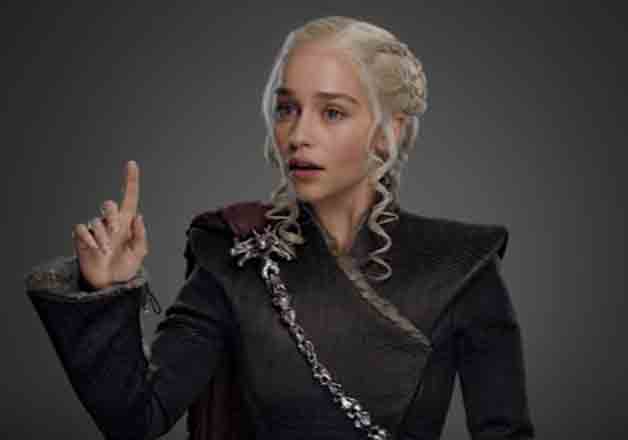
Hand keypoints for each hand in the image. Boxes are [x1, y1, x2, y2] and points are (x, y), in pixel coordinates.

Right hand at [72, 161, 148, 289]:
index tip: (131, 164)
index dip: (130, 181)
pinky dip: (89, 239)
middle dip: (112, 216)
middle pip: (108, 205)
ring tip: (107, 251)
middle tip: (117, 231)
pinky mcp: (83, 238)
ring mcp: (96, 230)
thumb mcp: (139, 253)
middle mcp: (111, 223)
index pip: (129, 197)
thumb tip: (139, 217)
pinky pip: (82, 229)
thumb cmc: (126, 267)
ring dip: (103, 236)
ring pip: (96, 221)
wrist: (110, 283)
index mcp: (128, 223)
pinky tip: (96, 250)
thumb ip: (141, 235)